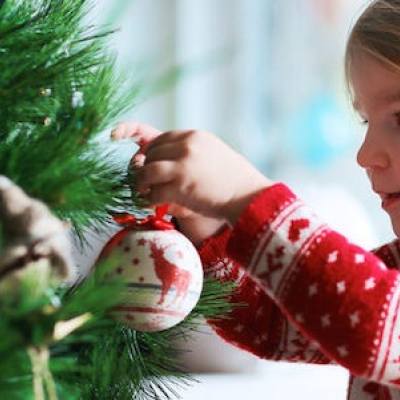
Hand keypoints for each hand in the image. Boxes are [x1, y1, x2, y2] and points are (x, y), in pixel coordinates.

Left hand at [111, 122, 226, 244]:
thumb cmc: (235, 178)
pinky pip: (154, 192)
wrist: (249, 196)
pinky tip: (151, 203)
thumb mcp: (214, 152)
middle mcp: (187, 147)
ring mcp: (183, 166)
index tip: (149, 162)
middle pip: (152, 153)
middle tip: (145, 180)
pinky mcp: (180, 187)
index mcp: (195, 137)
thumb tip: (172, 157)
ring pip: (148, 171)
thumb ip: (193, 150)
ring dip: (142, 182)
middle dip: (146, 167)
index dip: (151, 152)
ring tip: (144, 191)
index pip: (162, 138)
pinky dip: (149, 199)